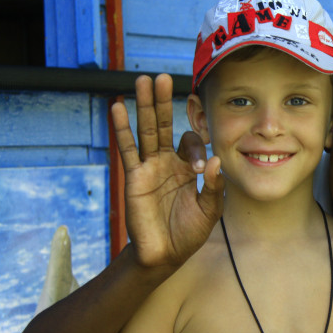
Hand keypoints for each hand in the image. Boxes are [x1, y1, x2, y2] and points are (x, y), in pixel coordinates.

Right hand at [111, 74, 224, 268]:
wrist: (165, 255)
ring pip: (146, 131)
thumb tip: (213, 160)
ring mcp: (149, 168)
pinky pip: (128, 149)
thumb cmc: (188, 233)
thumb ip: (214, 186)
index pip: (191, 141)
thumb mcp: (210, 210)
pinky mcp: (135, 178)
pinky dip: (122, 129)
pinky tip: (118, 107)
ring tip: (143, 80)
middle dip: (164, 102)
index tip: (199, 168)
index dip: (196, 148)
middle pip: (163, 125)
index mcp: (187, 167)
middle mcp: (167, 162)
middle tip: (163, 77)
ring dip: (144, 106)